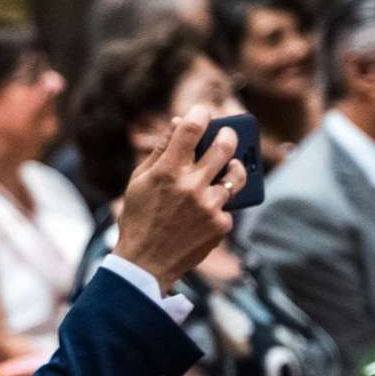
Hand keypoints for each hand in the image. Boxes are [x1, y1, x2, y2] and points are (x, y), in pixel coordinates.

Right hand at [113, 106, 241, 287]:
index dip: (200, 114)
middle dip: (228, 134)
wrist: (145, 264)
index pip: (190, 129)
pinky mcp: (221, 225)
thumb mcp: (139, 182)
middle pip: (224, 146)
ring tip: (231, 165)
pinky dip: (220, 203)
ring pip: (236, 173)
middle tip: (227, 134)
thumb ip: (160, 151)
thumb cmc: (138, 219)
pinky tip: (208, 209)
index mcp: (166, 173)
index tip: (204, 111)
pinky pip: (228, 204)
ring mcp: (209, 206)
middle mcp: (191, 186)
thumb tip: (176, 123)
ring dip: (234, 166)